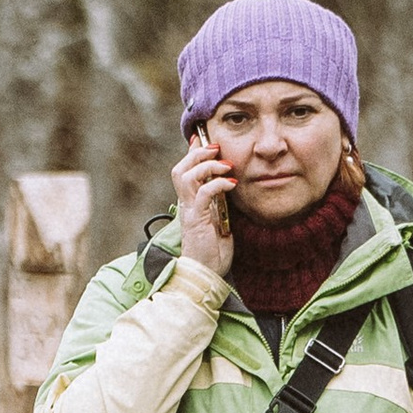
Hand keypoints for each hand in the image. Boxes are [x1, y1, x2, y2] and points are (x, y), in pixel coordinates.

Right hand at [171, 130, 234, 277]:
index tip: (202, 138)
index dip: (191, 152)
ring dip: (206, 165)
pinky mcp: (196, 220)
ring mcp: (189, 211)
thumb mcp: (219, 220)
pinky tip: (231, 184)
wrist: (206, 274)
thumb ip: (219, 202)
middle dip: (197, 153)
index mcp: (191, 202)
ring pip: (186, 176)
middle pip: (180, 168)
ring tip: (225, 165)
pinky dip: (217, 184)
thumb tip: (227, 184)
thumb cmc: (213, 250)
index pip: (185, 171)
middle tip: (216, 147)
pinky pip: (203, 194)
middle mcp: (186, 204)